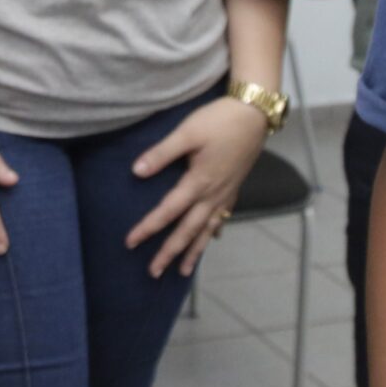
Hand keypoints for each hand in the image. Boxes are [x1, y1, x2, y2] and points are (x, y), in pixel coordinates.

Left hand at [125, 97, 267, 277]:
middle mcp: (213, 194)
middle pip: (188, 230)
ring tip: (184, 271)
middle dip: (170, 252)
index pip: (168, 211)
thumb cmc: (219, 120)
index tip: (130, 243)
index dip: (148, 228)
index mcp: (199, 182)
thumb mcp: (187, 133)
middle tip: (154, 273)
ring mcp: (226, 192)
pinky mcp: (235, 186)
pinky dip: (214, 230)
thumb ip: (161, 154)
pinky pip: (223, 216)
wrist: (254, 113)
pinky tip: (213, 236)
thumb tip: (136, 172)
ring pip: (207, 229)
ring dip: (194, 251)